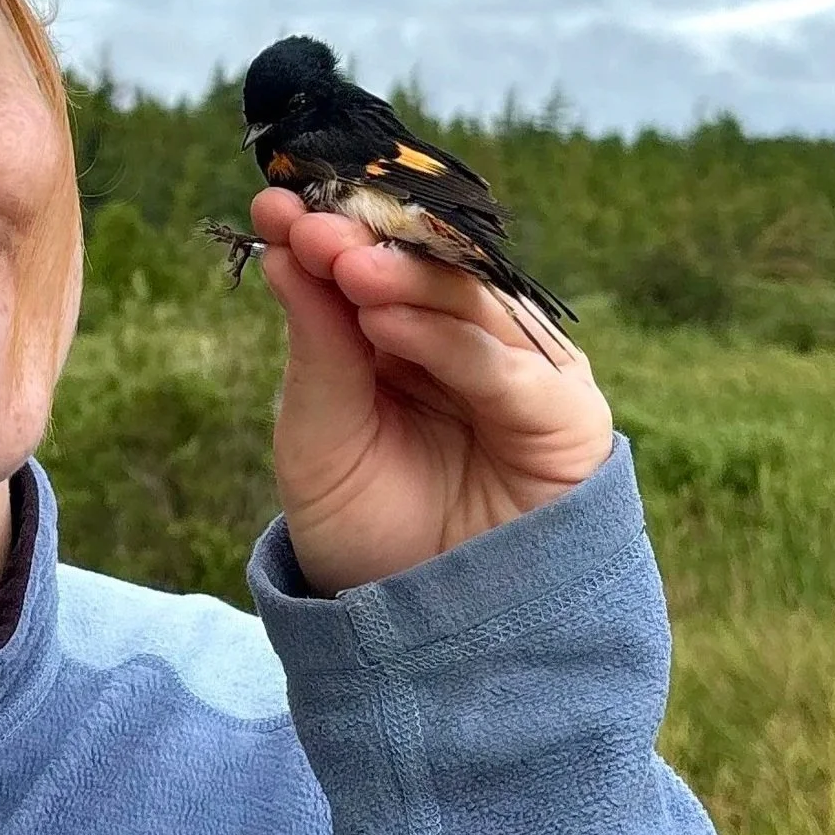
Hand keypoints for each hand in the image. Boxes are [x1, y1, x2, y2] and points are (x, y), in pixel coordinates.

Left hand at [249, 186, 614, 594]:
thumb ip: (316, 344)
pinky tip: (386, 320)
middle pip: (422, 269)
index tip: (270, 204)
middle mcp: (468, 339)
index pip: (370, 263)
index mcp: (405, 334)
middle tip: (308, 223)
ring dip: (402, 276)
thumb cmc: (367, 527)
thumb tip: (288, 246)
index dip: (323, 232)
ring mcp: (519, 369)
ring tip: (343, 263)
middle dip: (362, 241)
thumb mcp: (319, 434)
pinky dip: (446, 339)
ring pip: (466, 302)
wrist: (421, 630)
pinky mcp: (564, 411)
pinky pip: (505, 365)